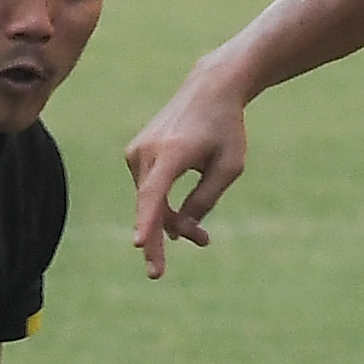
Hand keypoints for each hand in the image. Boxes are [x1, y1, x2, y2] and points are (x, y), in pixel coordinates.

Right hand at [123, 61, 248, 279]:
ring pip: (149, 201)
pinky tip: (183, 216)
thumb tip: (178, 230)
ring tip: (202, 238)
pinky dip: (163, 207)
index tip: (138, 244)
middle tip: (157, 274)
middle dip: (160, 238)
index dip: (147, 223)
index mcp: (171, 153)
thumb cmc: (226, 128)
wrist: (209, 89)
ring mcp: (137, 152)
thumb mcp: (229, 167)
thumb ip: (205, 199)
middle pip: (149, 206)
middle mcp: (147, 151)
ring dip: (171, 222)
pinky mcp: (135, 153)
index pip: (154, 195)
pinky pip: (148, 190)